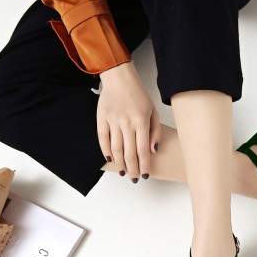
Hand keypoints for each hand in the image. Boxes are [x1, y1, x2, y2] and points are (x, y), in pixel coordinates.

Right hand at [97, 62, 159, 180]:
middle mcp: (127, 123)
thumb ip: (155, 131)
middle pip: (129, 152)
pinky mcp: (102, 118)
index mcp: (141, 121)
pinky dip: (106, 151)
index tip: (144, 175)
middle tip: (133, 178)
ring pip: (116, 149)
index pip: (143, 150)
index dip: (144, 165)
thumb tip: (153, 150)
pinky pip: (103, 139)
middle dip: (132, 169)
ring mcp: (113, 120)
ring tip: (123, 172)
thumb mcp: (153, 111)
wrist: (120, 78)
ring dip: (120, 163)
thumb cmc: (138, 94)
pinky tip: (110, 159)